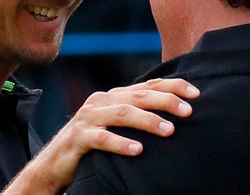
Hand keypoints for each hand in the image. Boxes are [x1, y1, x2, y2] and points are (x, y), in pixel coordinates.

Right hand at [2, 78, 199, 193]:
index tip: (196, 93)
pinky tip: (138, 150)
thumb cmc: (92, 144)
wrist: (53, 163)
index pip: (148, 85)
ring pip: (123, 114)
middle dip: (166, 101)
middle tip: (188, 111)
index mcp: (114, 96)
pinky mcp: (79, 138)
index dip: (173, 86)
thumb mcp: (115, 124)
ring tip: (169, 130)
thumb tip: (174, 111)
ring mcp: (89, 118)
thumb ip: (136, 113)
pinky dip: (121, 143)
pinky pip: (102, 139)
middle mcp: (102, 102)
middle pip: (139, 96)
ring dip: (148, 121)